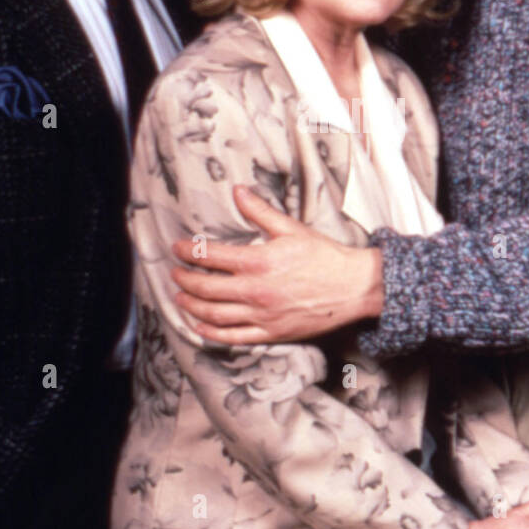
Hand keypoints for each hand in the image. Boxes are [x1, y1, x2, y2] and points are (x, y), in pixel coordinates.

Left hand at [170, 186, 383, 343]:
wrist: (353, 287)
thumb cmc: (325, 256)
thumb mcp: (291, 228)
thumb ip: (260, 211)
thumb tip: (238, 191)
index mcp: (258, 262)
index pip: (210, 257)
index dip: (188, 252)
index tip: (177, 248)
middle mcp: (255, 291)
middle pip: (205, 288)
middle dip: (184, 280)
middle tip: (175, 273)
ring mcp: (261, 315)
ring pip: (213, 315)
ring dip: (190, 306)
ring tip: (180, 298)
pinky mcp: (271, 333)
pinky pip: (233, 337)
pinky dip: (211, 333)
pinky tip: (199, 326)